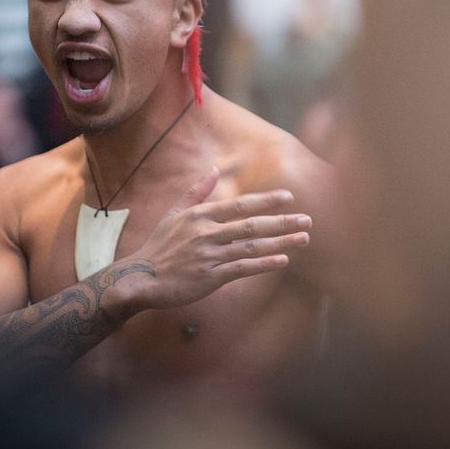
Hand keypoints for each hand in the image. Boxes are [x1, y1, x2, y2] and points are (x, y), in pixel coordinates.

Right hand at [116, 166, 311, 309]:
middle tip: (307, 220)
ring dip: (280, 242)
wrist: (142, 278)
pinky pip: (242, 269)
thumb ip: (196, 192)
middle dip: (281, 221)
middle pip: (251, 225)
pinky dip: (264, 264)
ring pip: (251, 247)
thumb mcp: (174, 214)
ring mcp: (209, 256)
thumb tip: (214, 170)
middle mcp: (206, 233)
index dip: (265, 201)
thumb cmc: (159, 246)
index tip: (289, 197)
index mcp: (199, 216)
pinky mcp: (210, 277)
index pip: (239, 205)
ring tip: (303, 238)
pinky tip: (283, 260)